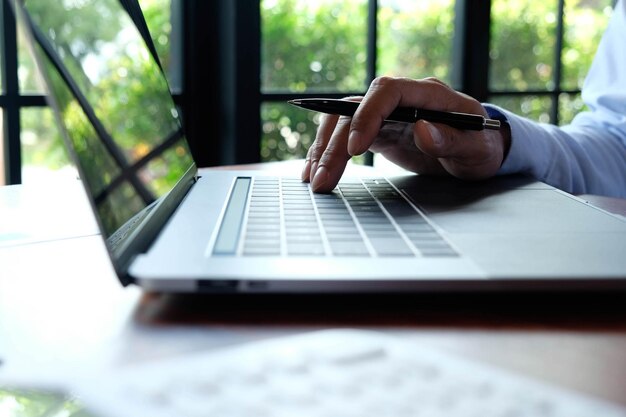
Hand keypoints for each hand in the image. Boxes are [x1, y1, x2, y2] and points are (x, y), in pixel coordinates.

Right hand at [301, 76, 510, 192]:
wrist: (477, 152)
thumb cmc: (482, 148)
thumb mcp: (477, 149)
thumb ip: (454, 140)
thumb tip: (423, 129)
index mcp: (428, 94)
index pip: (387, 91)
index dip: (367, 115)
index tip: (356, 149)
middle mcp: (402, 100)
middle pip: (356, 109)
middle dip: (335, 145)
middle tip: (323, 180)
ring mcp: (387, 115)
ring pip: (343, 121)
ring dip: (324, 149)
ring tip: (314, 181)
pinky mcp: (378, 132)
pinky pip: (344, 135)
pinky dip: (327, 152)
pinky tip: (314, 171)